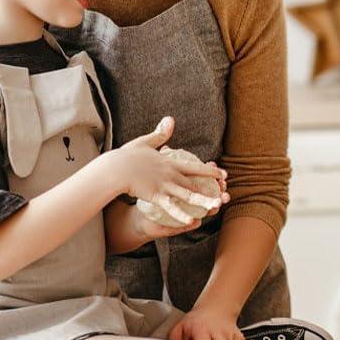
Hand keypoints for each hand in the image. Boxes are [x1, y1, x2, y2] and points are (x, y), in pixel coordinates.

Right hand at [106, 117, 224, 224]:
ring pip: (188, 195)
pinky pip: (171, 207)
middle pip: (195, 183)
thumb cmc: (126, 157)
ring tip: (217, 206)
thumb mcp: (145, 142)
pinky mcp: (155, 195)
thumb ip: (160, 134)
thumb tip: (170, 119)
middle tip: (225, 194)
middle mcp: (171, 174)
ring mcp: (164, 185)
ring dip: (203, 201)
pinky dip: (181, 214)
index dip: (210, 172)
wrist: (114, 168)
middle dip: (211, 190)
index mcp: (170, 163)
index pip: (195, 168)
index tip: (224, 175)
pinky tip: (191, 221)